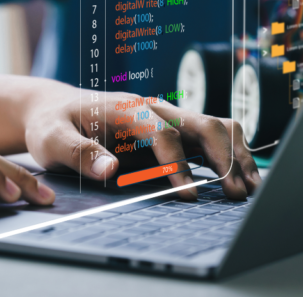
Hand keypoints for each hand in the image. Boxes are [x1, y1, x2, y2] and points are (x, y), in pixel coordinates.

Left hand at [22, 85, 260, 200]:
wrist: (56, 109)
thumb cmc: (54, 124)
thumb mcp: (53, 139)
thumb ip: (79, 152)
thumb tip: (110, 168)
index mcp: (128, 108)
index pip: (164, 133)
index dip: (178, 164)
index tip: (188, 194)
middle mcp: (156, 108)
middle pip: (203, 124)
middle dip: (223, 158)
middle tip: (234, 193)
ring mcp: (169, 117)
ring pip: (216, 126)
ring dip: (236, 154)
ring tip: (249, 187)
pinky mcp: (175, 130)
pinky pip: (212, 135)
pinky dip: (232, 153)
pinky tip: (242, 177)